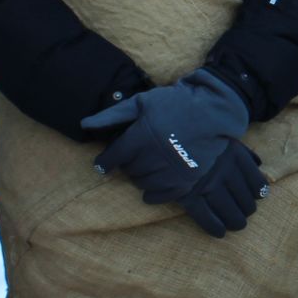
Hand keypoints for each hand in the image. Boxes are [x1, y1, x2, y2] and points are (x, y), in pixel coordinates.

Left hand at [82, 68, 250, 203]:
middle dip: (127, 164)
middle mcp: (154, 157)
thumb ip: (112, 115)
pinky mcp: (187, 179)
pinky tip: (155, 184)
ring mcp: (172, 170)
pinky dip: (155, 193)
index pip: (112, 158)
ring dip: (140, 177)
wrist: (213, 111)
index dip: (104, 162)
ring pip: (144, 183)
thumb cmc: (175, 103)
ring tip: (146, 166)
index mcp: (141, 137)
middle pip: (129, 171)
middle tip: (133, 157)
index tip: (102, 164)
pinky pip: (163, 195)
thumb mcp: (142, 102)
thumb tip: (84, 124)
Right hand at [180, 139, 266, 238]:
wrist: (165, 138)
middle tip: (243, 214)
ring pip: (230, 212)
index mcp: (236, 156)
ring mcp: (207, 185)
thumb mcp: (224, 139)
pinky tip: (220, 232)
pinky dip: (215, 227)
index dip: (258, 194)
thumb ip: (242, 151)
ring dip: (236, 222)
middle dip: (245, 210)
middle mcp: (225, 171)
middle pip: (246, 202)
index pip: (257, 185)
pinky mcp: (189, 196)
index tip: (255, 197)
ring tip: (236, 225)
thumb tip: (258, 164)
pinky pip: (206, 218)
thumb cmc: (198, 140)